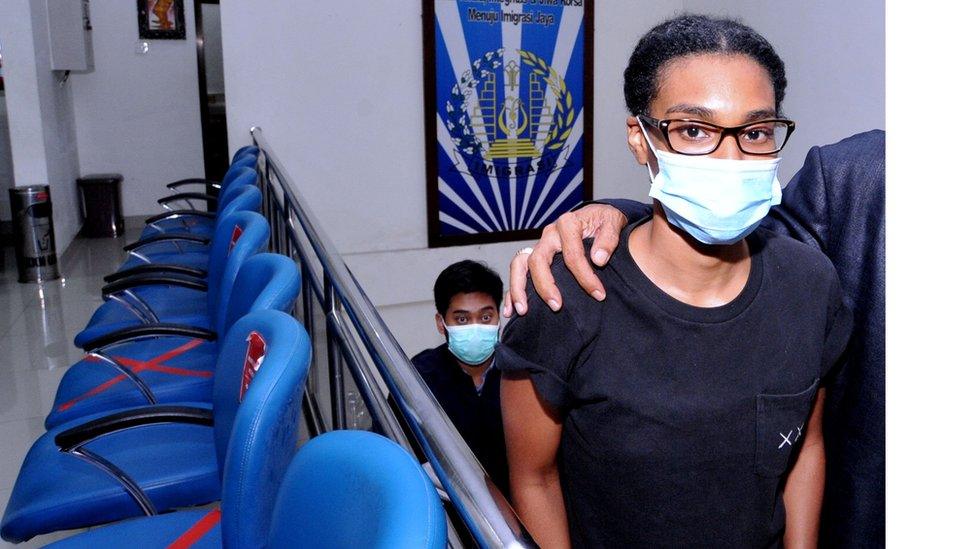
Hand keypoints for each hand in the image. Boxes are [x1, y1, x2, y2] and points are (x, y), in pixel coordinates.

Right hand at [503, 204, 627, 316]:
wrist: (597, 217)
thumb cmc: (604, 222)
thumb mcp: (613, 223)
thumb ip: (609, 239)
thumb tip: (598, 259)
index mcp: (568, 224)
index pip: (572, 254)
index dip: (585, 276)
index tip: (599, 295)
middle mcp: (549, 234)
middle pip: (538, 260)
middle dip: (546, 285)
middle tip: (557, 306)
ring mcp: (540, 245)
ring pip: (520, 265)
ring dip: (519, 288)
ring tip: (523, 311)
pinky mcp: (535, 255)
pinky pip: (518, 272)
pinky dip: (512, 291)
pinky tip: (511, 311)